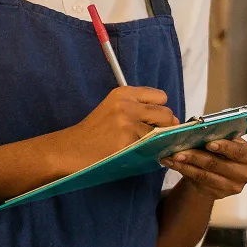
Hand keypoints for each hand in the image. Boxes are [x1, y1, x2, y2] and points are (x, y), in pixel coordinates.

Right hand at [55, 86, 177, 173]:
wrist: (73, 148)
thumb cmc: (95, 132)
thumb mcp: (114, 109)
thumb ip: (139, 108)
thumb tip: (173, 120)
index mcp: (124, 93)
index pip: (161, 97)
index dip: (160, 110)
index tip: (152, 120)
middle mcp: (128, 104)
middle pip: (166, 113)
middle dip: (165, 127)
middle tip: (152, 137)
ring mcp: (128, 123)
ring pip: (162, 132)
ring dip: (157, 142)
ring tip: (142, 146)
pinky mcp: (128, 141)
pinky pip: (152, 147)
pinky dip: (150, 152)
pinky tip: (137, 153)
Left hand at [160, 138, 246, 199]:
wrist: (218, 169)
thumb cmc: (222, 148)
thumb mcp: (224, 139)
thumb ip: (217, 135)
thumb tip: (196, 128)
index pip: (238, 151)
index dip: (224, 147)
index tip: (208, 143)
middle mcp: (245, 174)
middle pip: (217, 164)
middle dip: (195, 156)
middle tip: (178, 151)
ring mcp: (232, 187)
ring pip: (204, 175)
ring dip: (185, 165)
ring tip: (171, 157)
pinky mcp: (218, 194)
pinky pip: (197, 181)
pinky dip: (183, 171)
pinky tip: (172, 163)